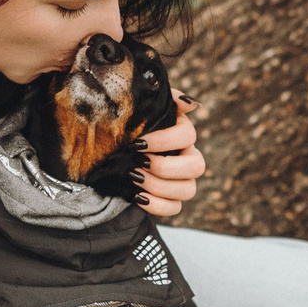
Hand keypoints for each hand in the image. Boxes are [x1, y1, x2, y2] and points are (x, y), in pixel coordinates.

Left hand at [137, 96, 206, 219]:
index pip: (188, 136)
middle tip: (138, 162)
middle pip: (196, 166)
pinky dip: (156, 205)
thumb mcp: (141, 109)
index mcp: (181, 133)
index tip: (137, 143)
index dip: (164, 141)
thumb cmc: (129, 127)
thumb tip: (189, 103)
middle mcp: (188, 157)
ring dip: (158, 186)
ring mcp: (183, 181)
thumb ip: (164, 98)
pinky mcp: (172, 200)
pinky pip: (175, 208)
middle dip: (165, 167)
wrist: (111, 153)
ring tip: (133, 178)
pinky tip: (137, 196)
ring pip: (188, 190)